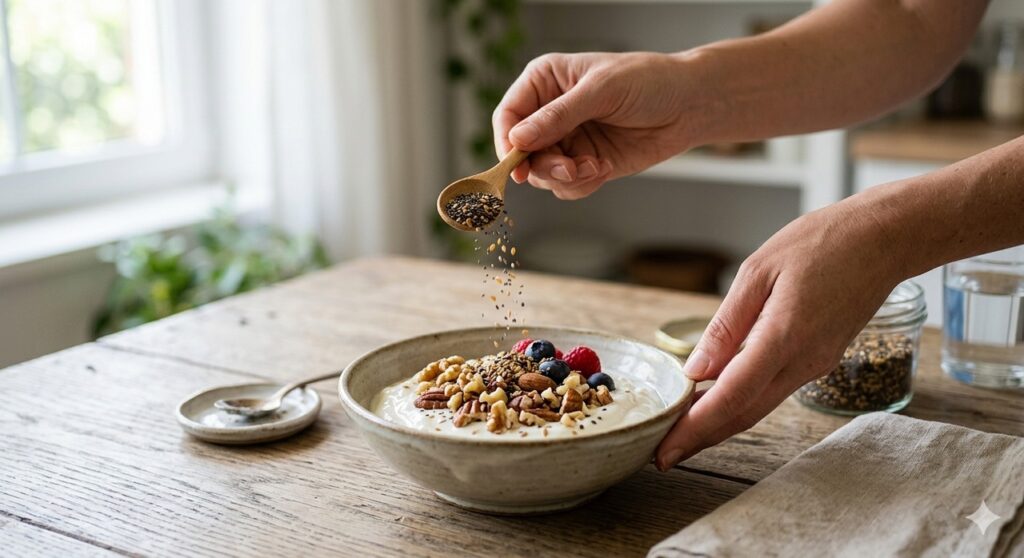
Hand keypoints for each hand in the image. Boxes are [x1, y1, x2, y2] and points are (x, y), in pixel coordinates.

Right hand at [493, 52, 699, 199]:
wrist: (689, 104)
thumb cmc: (648, 82)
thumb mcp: (601, 91)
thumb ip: (558, 116)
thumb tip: (518, 139)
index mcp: (545, 82)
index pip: (509, 115)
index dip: (507, 142)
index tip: (515, 164)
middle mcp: (549, 113)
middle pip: (521, 152)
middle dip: (543, 166)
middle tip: (568, 169)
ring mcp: (567, 140)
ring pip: (543, 174)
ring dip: (566, 177)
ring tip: (595, 166)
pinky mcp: (585, 163)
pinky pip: (566, 186)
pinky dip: (583, 184)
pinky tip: (604, 168)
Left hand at [654, 195, 906, 469]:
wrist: (884, 239)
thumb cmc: (821, 243)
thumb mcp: (759, 271)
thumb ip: (727, 325)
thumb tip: (696, 370)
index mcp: (783, 336)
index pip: (731, 396)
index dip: (695, 427)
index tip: (665, 449)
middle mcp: (803, 361)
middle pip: (744, 414)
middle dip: (701, 438)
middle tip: (663, 455)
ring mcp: (815, 365)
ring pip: (760, 407)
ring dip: (720, 424)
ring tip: (680, 432)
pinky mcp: (820, 360)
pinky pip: (774, 390)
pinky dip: (742, 403)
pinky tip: (717, 401)